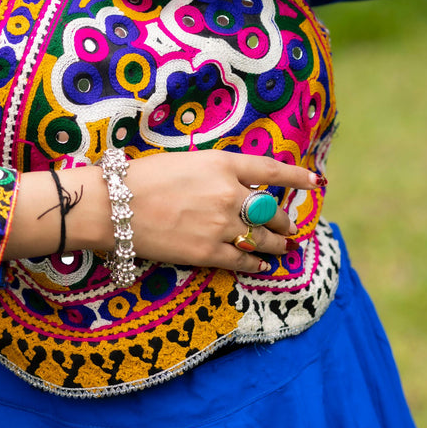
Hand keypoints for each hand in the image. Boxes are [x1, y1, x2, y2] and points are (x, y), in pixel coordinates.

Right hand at [124, 150, 319, 274]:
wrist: (112, 206)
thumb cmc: (140, 178)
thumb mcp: (185, 161)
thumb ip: (216, 172)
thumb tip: (236, 185)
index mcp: (222, 164)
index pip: (272, 170)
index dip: (296, 177)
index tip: (314, 182)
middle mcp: (228, 194)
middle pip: (270, 210)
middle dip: (283, 220)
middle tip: (288, 225)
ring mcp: (220, 225)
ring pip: (262, 239)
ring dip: (277, 244)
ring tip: (284, 247)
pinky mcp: (206, 252)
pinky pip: (242, 261)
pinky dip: (256, 264)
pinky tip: (262, 266)